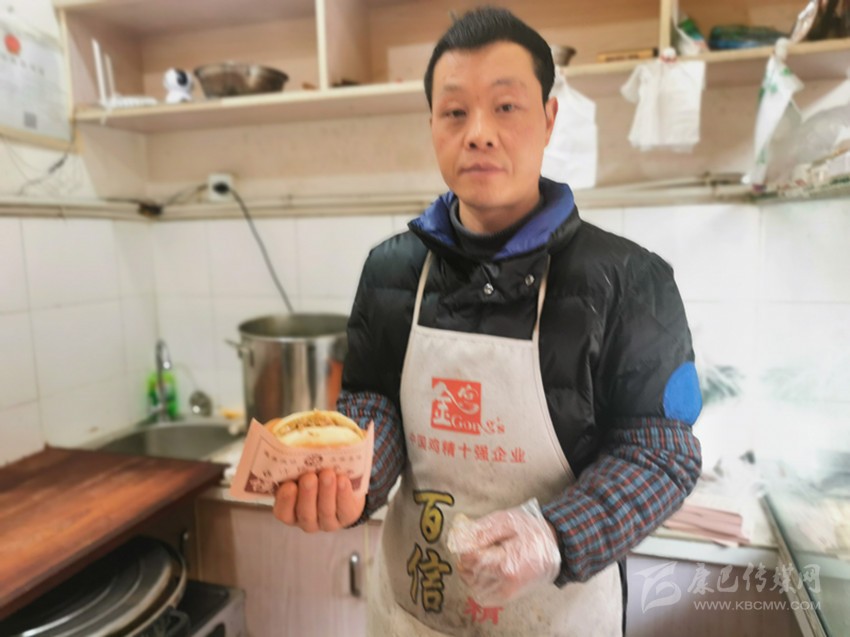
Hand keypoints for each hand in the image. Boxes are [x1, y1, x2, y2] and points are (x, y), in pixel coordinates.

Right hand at [272, 468, 365, 532]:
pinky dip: (343, 494)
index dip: (285, 501)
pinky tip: (343, 480)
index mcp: (290, 510)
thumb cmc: (316, 472)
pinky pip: (345, 509)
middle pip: (305, 513)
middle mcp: (307, 520)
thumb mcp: (303, 467)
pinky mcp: (347, 517)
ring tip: (328, 473)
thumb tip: (288, 439)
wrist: (345, 482)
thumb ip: (294, 460)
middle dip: (307, 494)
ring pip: (325, 511)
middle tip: (309, 476)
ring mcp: (327, 522)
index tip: (288, 485)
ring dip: (326, 492)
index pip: (282, 512)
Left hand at [446, 498, 560, 604]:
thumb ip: (483, 531)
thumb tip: (460, 540)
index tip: (471, 540)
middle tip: (476, 547)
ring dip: (470, 572)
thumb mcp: (506, 521)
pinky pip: (484, 596)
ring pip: (474, 587)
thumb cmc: (530, 530)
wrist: (554, 545)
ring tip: (482, 557)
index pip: (470, 560)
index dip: (465, 548)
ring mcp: (507, 593)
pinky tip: (485, 569)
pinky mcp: (508, 597)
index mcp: (506, 564)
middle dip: (466, 560)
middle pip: (469, 575)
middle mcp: (506, 584)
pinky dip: (478, 583)